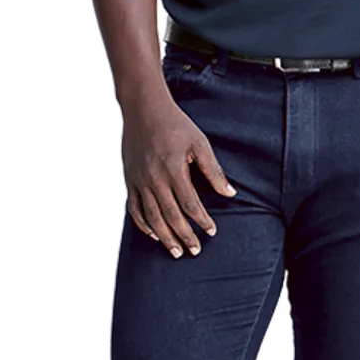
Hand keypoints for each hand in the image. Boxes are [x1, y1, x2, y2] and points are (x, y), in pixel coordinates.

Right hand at [121, 92, 236, 257]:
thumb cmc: (174, 123)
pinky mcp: (130, 179)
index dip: (202, 221)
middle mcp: (155, 178)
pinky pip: (134, 208)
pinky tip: (154, 235)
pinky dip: (143, 225)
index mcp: (174, 169)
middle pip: (171, 216)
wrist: (143, 107)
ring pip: (152, 217)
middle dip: (185, 236)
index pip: (191, 204)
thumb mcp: (199, 143)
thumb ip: (214, 171)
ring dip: (165, 237)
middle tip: (195, 251)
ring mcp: (140, 180)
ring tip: (176, 252)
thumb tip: (230, 193)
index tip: (212, 231)